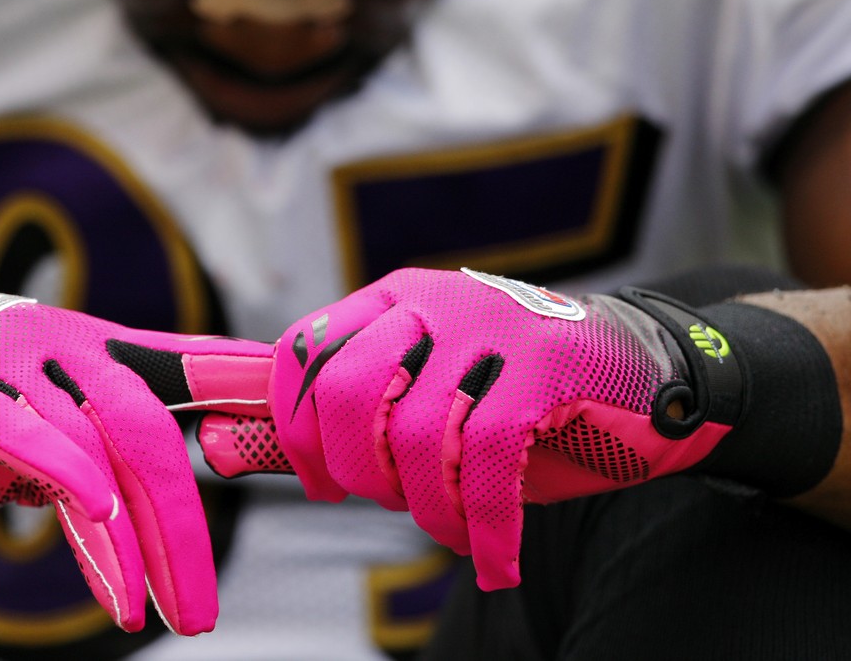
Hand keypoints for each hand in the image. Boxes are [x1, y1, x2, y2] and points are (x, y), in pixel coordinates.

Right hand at [0, 262, 261, 633]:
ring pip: (101, 440)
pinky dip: (71, 483)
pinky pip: (23, 436)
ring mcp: (6, 358)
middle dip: (186, 524)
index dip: (259, 396)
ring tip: (161, 611)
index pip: (195, 362)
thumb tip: (119, 503)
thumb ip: (79, 445)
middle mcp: (62, 342)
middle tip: (201, 610)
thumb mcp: (26, 409)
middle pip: (153, 428)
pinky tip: (103, 539)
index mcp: (90, 346)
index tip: (317, 450)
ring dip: (139, 535)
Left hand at [195, 268, 743, 589]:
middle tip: (388, 502)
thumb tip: (213, 444)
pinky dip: (481, 528)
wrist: (645, 379)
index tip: (328, 483)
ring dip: (426, 510)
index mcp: (392, 300)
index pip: (303, 353)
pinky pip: (482, 462)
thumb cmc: (516, 403)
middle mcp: (431, 302)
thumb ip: (320, 427)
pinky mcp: (543, 363)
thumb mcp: (416, 408)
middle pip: (346, 394)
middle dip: (354, 472)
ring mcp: (488, 326)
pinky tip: (495, 557)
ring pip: (412, 436)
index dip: (297, 429)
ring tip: (456, 530)